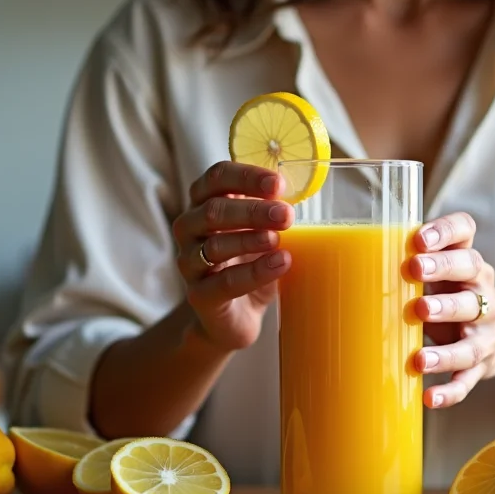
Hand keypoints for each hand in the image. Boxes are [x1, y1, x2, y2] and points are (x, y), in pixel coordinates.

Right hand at [172, 161, 293, 350]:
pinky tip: (280, 264)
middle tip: (286, 215)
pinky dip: (253, 273)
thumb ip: (275, 211)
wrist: (237, 316)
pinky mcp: (199, 296)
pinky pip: (223, 282)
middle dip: (252, 210)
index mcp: (205, 202)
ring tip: (278, 239)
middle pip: (213, 210)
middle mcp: (190, 228)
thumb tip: (305, 191)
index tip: (278, 184)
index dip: (246, 176)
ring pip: (214, 246)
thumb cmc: (250, 262)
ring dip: (249, 240)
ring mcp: (189, 263)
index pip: (217, 178)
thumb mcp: (264, 231)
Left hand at [408, 213, 494, 408]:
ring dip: (446, 348)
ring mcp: (485, 331)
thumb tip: (349, 261)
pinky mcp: (482, 365)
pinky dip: (451, 391)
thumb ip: (414, 264)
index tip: (419, 238)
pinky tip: (430, 398)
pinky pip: (468, 379)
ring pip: (471, 339)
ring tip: (419, 358)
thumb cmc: (456, 297)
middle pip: (471, 275)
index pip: (465, 232)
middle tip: (414, 271)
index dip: (446, 231)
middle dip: (443, 272)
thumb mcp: (444, 274)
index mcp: (468, 262)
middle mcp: (482, 292)